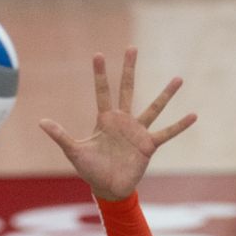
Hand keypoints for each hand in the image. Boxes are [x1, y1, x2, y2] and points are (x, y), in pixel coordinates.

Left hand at [40, 48, 196, 201]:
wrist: (108, 188)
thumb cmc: (90, 170)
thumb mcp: (74, 152)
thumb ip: (60, 136)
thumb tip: (41, 122)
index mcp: (105, 120)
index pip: (102, 91)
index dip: (100, 74)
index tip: (98, 54)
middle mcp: (123, 121)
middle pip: (127, 88)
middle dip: (129, 68)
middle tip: (132, 47)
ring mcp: (137, 131)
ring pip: (154, 108)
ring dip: (166, 94)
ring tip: (179, 78)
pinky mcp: (148, 145)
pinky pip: (167, 133)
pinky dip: (179, 125)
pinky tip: (193, 115)